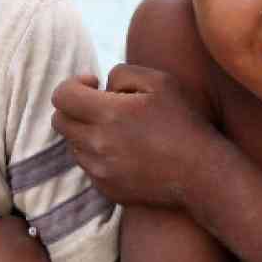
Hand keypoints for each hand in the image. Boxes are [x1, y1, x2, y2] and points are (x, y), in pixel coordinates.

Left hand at [52, 65, 221, 208]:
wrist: (201, 174)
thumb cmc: (183, 122)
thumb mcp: (160, 81)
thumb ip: (122, 73)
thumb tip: (103, 86)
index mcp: (107, 114)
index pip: (61, 96)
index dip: (73, 84)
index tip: (94, 83)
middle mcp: (96, 144)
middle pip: (60, 120)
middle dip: (74, 107)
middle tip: (101, 104)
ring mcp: (99, 170)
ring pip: (73, 144)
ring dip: (86, 131)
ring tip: (118, 129)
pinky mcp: (105, 188)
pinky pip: (88, 166)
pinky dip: (98, 154)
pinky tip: (127, 151)